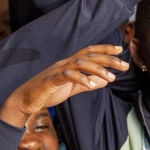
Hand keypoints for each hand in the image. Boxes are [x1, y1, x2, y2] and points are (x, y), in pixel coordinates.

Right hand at [0, 44, 127, 125]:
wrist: (25, 100)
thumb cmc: (47, 92)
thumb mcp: (71, 88)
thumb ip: (86, 83)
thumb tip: (103, 81)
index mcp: (69, 63)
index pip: (89, 52)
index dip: (104, 49)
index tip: (120, 49)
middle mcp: (64, 63)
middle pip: (88, 55)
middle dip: (108, 58)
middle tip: (124, 65)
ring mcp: (57, 70)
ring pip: (80, 63)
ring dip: (97, 69)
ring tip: (111, 78)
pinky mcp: (51, 80)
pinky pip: (67, 76)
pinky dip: (81, 79)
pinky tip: (91, 86)